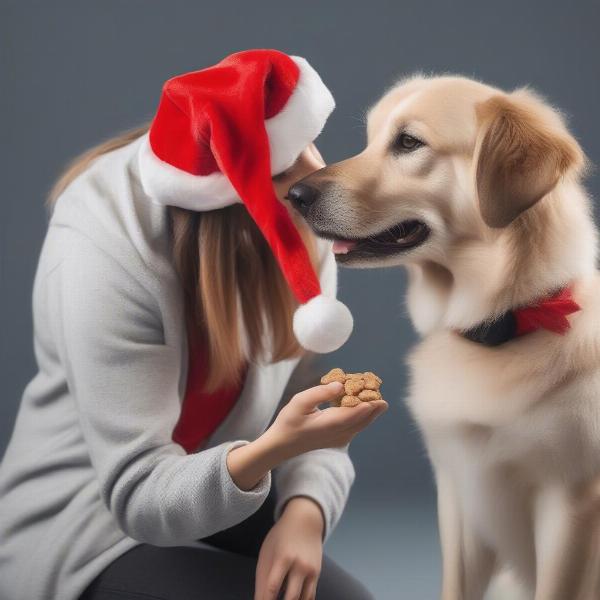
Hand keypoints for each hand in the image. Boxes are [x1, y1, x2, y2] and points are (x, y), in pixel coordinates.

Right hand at [226, 382, 386, 490]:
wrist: (283, 445)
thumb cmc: (289, 421)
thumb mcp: (300, 402)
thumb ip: (321, 392)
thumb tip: (341, 384)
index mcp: (331, 425)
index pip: (357, 413)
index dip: (369, 401)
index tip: (376, 387)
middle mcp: (340, 434)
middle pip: (364, 418)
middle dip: (373, 402)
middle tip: (377, 386)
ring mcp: (342, 439)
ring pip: (363, 423)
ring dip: (370, 408)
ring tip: (373, 391)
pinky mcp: (341, 439)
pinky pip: (357, 425)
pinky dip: (362, 413)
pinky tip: (361, 401)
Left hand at [254, 496, 323, 599]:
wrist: (306, 521)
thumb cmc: (281, 536)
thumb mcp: (268, 551)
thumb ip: (263, 577)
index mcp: (283, 557)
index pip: (273, 586)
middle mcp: (300, 565)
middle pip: (291, 597)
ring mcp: (311, 570)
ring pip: (303, 599)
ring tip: (282, 599)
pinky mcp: (317, 574)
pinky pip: (310, 596)